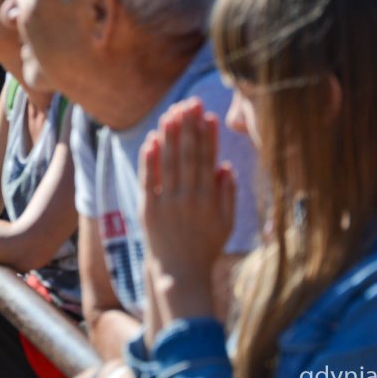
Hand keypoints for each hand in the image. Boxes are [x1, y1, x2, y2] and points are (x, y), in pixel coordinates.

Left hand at [139, 99, 235, 281]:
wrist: (179, 275)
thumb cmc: (205, 248)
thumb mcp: (226, 223)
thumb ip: (227, 194)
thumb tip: (225, 166)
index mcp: (209, 199)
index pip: (208, 160)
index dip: (208, 136)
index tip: (207, 115)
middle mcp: (189, 198)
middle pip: (188, 155)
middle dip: (188, 127)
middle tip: (188, 102)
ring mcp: (167, 203)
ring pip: (169, 162)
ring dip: (170, 136)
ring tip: (170, 113)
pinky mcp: (148, 209)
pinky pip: (149, 179)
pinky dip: (149, 159)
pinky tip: (151, 139)